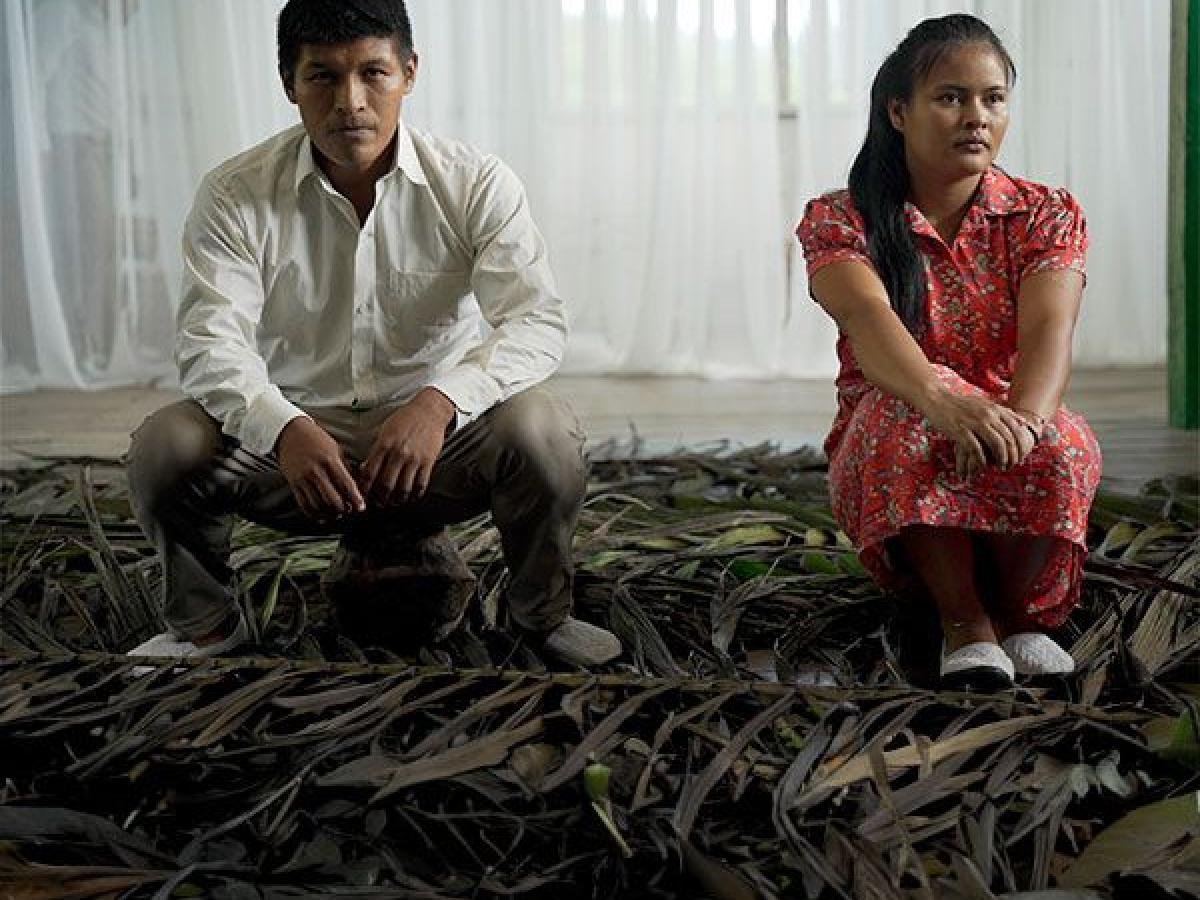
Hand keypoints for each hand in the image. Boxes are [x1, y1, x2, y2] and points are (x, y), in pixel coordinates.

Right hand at [276, 416, 364, 520]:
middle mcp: (316, 471)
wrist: (290, 433)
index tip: (361, 508)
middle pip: (332, 499)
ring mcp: (303, 479)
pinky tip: (322, 516)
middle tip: (349, 511)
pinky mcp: (293, 484)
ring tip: (337, 514)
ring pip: (318, 505)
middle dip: (343, 510)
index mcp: (330, 461)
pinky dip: (314, 514)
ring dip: (330, 514)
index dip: (355, 499)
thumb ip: (345, 468)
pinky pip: (304, 505)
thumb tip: (357, 487)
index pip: (346, 485)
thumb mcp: (336, 449)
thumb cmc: (316, 440)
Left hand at [359, 388, 455, 505]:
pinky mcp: (428, 462)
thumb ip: (376, 450)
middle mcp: (398, 453)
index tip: (363, 494)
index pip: (370, 473)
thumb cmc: (406, 418)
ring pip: (403, 488)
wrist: (429, 410)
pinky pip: (421, 484)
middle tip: (378, 502)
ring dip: (397, 500)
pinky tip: (411, 496)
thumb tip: (366, 468)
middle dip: (380, 498)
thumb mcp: (385, 430)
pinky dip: (415, 494)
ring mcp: (414, 459)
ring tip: (394, 502)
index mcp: (385, 444)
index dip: (365, 488)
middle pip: (386, 485)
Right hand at [924, 391, 1031, 477]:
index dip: (1020, 444)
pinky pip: (976, 449)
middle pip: (1008, 438)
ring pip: (997, 444)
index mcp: (994, 408)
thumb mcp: (984, 403)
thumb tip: (1022, 422)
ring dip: (1001, 458)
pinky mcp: (960, 431)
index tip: (1020, 455)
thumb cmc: (961, 404)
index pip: (1016, 428)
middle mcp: (987, 415)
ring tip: (1001, 467)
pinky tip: (982, 466)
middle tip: (1012, 465)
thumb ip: (1003, 412)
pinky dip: (982, 460)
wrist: (937, 399)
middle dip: (1013, 455)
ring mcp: (974, 422)